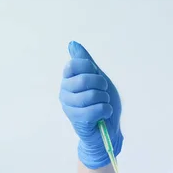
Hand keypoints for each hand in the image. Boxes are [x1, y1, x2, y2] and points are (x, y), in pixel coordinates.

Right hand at [59, 41, 122, 168]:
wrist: (108, 129)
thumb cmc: (101, 102)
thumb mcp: (97, 78)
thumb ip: (85, 62)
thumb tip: (72, 43)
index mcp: (68, 80)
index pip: (74, 65)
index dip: (90, 69)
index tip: (97, 76)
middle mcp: (64, 92)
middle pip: (84, 79)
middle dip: (101, 85)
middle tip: (104, 92)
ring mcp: (69, 107)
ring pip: (91, 95)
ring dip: (105, 99)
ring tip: (104, 104)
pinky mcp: (77, 120)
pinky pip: (94, 110)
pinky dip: (106, 110)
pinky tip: (105, 112)